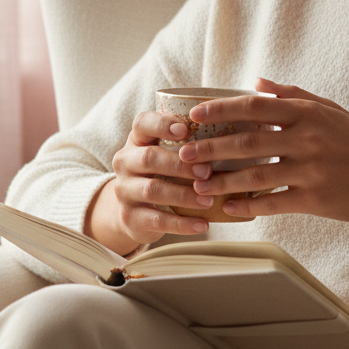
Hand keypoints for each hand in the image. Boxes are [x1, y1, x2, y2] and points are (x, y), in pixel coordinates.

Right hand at [86, 111, 218, 254]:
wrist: (134, 211)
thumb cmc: (160, 174)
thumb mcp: (166, 154)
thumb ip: (185, 145)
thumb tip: (225, 141)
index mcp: (136, 140)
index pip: (142, 123)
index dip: (162, 124)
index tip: (185, 129)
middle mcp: (125, 162)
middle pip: (149, 158)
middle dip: (180, 165)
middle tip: (207, 172)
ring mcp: (124, 190)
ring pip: (153, 190)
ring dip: (184, 195)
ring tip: (209, 200)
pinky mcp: (130, 217)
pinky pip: (157, 220)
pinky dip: (182, 224)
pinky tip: (203, 224)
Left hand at [181, 78, 348, 229]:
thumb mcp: (329, 109)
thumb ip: (291, 94)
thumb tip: (255, 81)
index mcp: (306, 113)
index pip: (254, 107)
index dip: (221, 110)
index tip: (195, 115)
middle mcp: (306, 138)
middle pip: (247, 141)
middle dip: (211, 147)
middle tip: (184, 153)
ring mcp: (310, 170)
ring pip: (255, 174)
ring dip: (222, 180)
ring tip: (197, 184)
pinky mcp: (315, 199)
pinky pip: (273, 203)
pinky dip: (247, 205)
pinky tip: (227, 208)